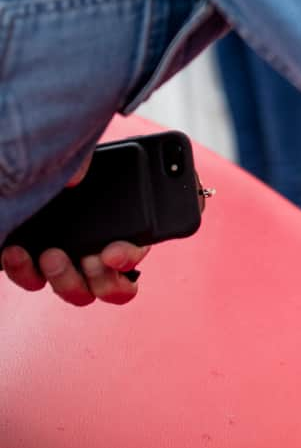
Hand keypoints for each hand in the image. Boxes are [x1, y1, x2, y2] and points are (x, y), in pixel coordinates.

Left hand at [0, 154, 150, 305]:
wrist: (15, 167)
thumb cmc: (60, 154)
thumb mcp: (84, 156)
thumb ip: (87, 163)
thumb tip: (75, 177)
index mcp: (123, 225)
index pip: (138, 252)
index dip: (129, 257)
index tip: (111, 252)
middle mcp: (97, 249)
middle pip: (113, 286)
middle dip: (102, 278)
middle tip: (88, 259)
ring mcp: (67, 260)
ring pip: (78, 293)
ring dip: (67, 280)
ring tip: (51, 255)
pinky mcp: (33, 264)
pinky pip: (33, 282)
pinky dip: (25, 272)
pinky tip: (16, 251)